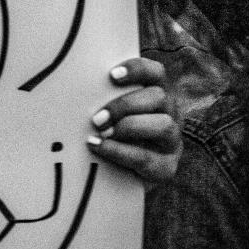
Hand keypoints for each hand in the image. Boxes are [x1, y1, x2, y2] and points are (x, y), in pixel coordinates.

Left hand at [86, 57, 181, 184]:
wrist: (120, 179)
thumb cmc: (111, 135)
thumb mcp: (111, 114)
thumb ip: (104, 98)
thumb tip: (75, 86)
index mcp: (158, 94)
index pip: (156, 73)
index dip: (137, 69)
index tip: (112, 75)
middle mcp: (171, 114)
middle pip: (158, 97)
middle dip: (125, 106)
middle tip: (97, 118)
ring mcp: (173, 142)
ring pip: (163, 125)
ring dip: (128, 127)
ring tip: (102, 133)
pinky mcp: (166, 168)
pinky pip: (147, 157)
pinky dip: (119, 151)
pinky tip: (99, 147)